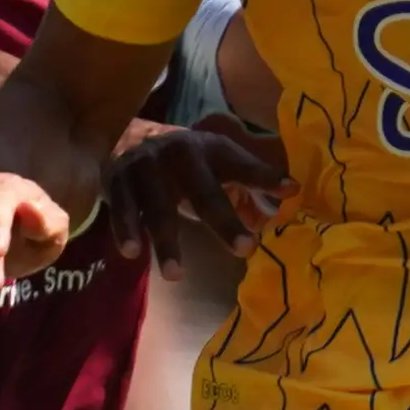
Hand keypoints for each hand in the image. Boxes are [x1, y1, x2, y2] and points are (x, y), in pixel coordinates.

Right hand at [107, 118, 293, 274]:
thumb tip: (293, 191)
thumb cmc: (182, 157)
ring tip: (176, 275)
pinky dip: (125, 230)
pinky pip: (121, 210)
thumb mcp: (215, 156)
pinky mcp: (116, 183)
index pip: (239, 164)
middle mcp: (177, 155)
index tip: (289, 192)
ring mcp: (144, 169)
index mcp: (207, 149)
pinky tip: (131, 252)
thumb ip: (250, 174)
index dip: (262, 177)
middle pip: (202, 192)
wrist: (124, 135)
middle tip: (244, 249)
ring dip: (166, 242)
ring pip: (157, 208)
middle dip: (223, 221)